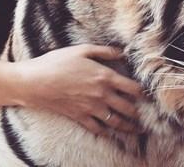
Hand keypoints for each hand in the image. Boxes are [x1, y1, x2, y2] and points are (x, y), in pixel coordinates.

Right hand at [14, 44, 143, 134]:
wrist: (34, 82)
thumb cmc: (56, 62)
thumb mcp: (82, 50)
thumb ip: (105, 51)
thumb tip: (122, 52)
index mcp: (105, 77)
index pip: (132, 88)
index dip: (144, 93)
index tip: (149, 96)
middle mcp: (101, 95)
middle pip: (127, 108)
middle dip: (138, 113)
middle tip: (145, 116)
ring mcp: (91, 108)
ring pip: (115, 121)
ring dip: (128, 126)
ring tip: (136, 129)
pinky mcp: (79, 117)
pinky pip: (97, 128)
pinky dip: (106, 132)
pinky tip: (111, 133)